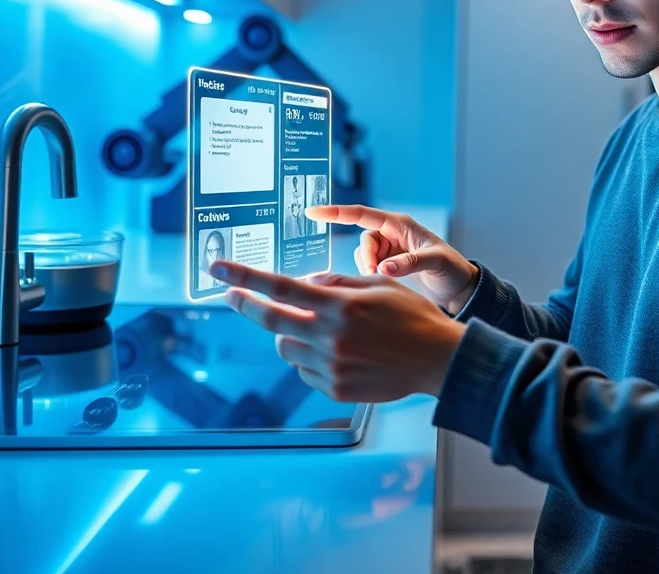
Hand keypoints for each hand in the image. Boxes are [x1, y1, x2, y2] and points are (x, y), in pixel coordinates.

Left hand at [210, 261, 465, 401]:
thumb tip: (304, 283)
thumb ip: (338, 282)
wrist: (438, 360)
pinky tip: (339, 353)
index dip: (246, 277)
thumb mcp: (379, 285)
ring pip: (287, 348)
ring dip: (290, 334)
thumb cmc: (412, 316)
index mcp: (341, 305)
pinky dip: (310, 359)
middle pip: (272, 321)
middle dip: (246, 305)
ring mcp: (332, 366)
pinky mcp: (336, 388)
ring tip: (317, 330)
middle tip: (232, 296)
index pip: (281, 288)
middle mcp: (331, 336)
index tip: (219, 269)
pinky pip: (305, 371)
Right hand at [305, 205, 478, 315]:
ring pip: (363, 257)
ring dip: (369, 269)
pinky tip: (387, 283)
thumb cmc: (452, 268)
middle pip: (363, 242)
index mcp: (399, 224)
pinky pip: (368, 268)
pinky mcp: (387, 265)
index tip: (312, 212)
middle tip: (377, 275)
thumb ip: (410, 263)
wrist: (459, 287)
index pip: (361, 214)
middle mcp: (391, 234)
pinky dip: (372, 276)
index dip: (336, 212)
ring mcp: (389, 250)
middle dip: (366, 259)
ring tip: (388, 280)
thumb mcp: (435, 262)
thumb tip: (383, 268)